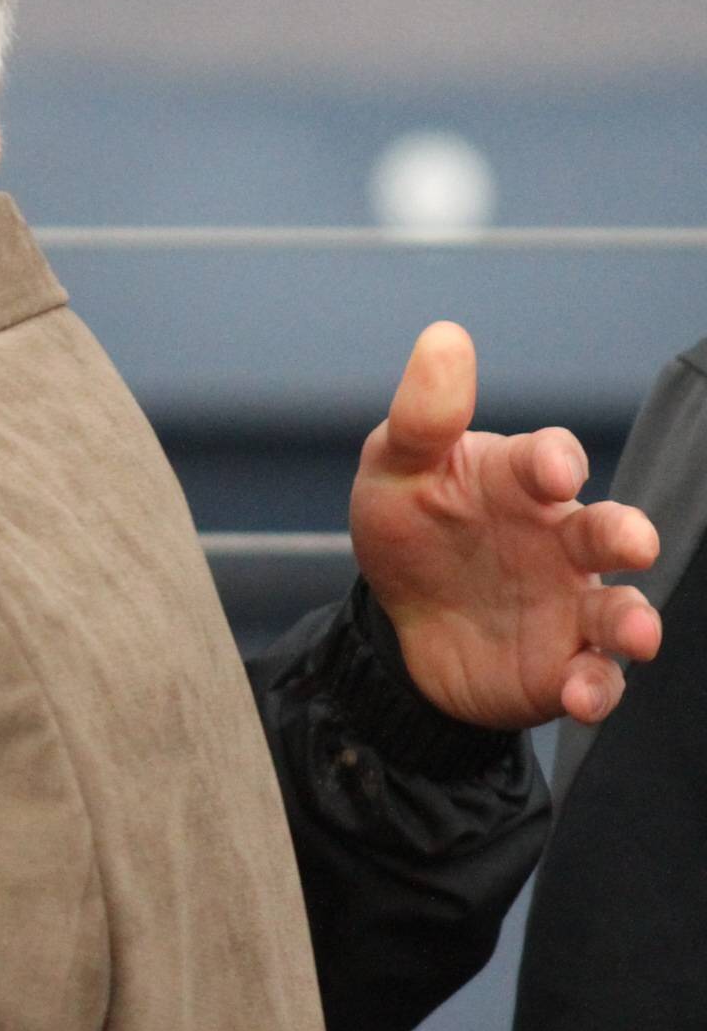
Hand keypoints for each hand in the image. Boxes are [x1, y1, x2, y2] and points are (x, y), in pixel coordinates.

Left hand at [350, 320, 663, 729]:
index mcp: (520, 483)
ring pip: (618, 609)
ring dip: (632, 621)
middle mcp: (559, 540)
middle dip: (625, 533)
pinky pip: (595, 678)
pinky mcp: (564, 663)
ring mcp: (569, 602)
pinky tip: (576, 694)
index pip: (552, 459)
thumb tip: (443, 336)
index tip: (549, 470)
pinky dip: (595, 688)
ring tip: (633, 634)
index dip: (553, 460)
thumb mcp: (397, 470)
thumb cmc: (412, 529)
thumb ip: (422, 416)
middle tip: (632, 541)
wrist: (402, 621)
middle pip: (607, 530)